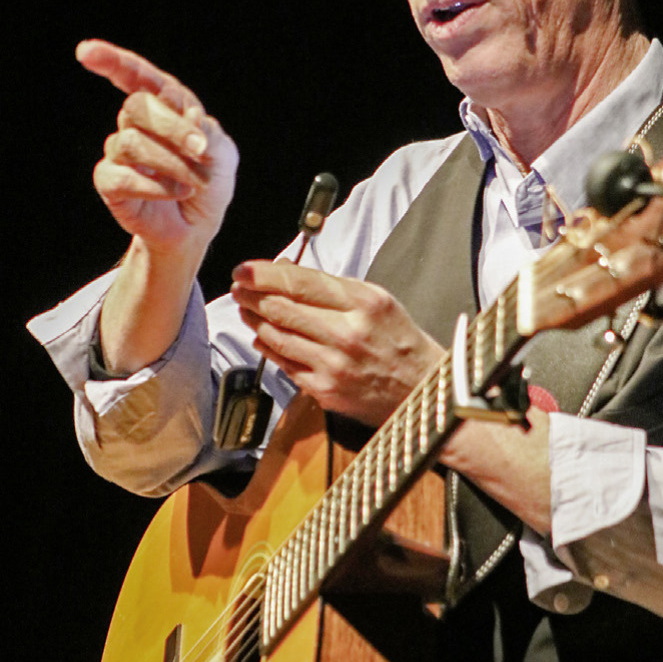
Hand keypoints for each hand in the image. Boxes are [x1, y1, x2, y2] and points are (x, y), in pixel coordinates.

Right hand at [77, 40, 238, 253]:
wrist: (197, 226)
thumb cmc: (209, 182)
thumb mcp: (221, 154)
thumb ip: (208, 133)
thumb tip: (189, 116)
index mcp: (164, 105)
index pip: (136, 76)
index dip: (113, 61)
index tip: (87, 53)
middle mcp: (137, 123)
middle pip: (136, 106)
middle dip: (173, 128)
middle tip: (201, 151)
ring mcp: (119, 152)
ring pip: (132, 143)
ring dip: (172, 163)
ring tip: (196, 182)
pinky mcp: (110, 181)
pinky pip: (123, 177)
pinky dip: (158, 187)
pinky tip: (179, 193)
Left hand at [231, 259, 444, 425]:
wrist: (423, 392)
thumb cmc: (399, 341)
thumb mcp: (377, 300)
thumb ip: (331, 286)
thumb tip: (285, 270)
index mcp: (363, 303)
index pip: (301, 283)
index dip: (264, 274)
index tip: (244, 269)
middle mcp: (347, 333)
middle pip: (281, 308)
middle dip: (251, 295)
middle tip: (239, 287)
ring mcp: (333, 365)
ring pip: (276, 336)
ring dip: (255, 319)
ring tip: (247, 307)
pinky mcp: (325, 390)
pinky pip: (284, 363)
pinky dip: (269, 346)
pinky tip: (264, 335)